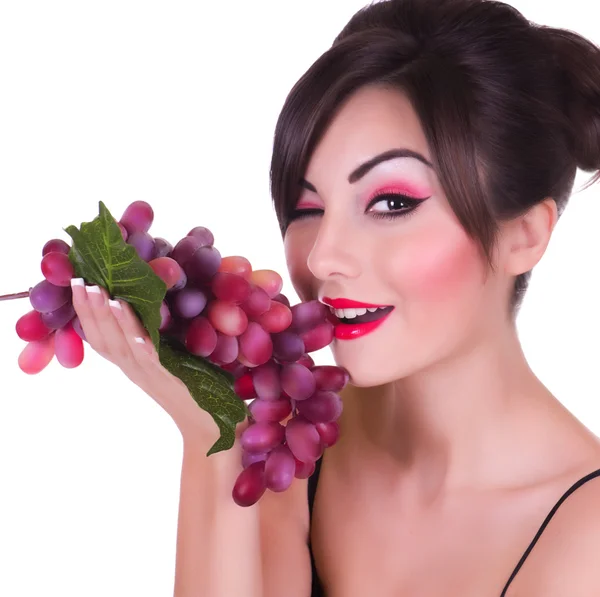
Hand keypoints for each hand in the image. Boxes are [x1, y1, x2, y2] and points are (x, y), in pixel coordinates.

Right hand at [70, 278, 217, 441]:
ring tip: (99, 293)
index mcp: (133, 363)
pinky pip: (147, 357)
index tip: (77, 282)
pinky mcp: (169, 379)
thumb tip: (159, 300)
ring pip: (120, 346)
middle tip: (78, 280)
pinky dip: (136, 338)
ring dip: (110, 319)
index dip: (86, 312)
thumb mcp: (173, 357)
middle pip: (103, 339)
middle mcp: (135, 369)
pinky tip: (131, 322)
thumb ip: (162, 335)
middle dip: (89, 310)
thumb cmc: (197, 389)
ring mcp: (149, 375)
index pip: (101, 337)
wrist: (213, 428)